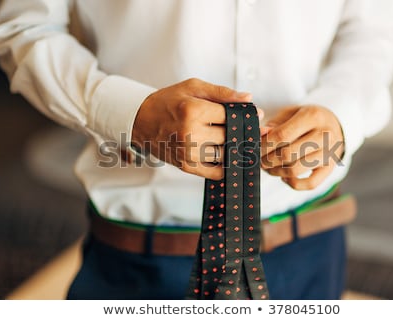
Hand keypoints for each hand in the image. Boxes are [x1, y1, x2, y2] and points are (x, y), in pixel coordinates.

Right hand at [132, 78, 253, 179]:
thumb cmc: (168, 102)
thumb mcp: (193, 88)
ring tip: (231, 139)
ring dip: (232, 149)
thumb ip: (222, 93)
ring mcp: (188, 153)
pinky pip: (216, 172)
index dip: (244, 116)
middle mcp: (190, 134)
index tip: (251, 116)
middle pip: (230, 137)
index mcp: (193, 111)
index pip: (231, 117)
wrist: (141, 121)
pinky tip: (224, 155)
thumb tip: (248, 99)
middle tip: (243, 128)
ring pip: (225, 155)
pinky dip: (224, 165)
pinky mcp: (186, 166)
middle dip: (238, 132)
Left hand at [261, 105, 343, 189]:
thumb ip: (274, 124)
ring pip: (296, 170)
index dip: (264, 145)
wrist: (333, 125)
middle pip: (287, 154)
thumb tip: (260, 133)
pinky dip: (293, 183)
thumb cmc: (305, 119)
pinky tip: (285, 177)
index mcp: (313, 116)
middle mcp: (325, 135)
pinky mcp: (330, 169)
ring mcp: (329, 153)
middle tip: (259, 160)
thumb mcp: (290, 113)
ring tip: (269, 167)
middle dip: (267, 160)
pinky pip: (310, 184)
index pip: (281, 135)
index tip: (254, 148)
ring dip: (276, 172)